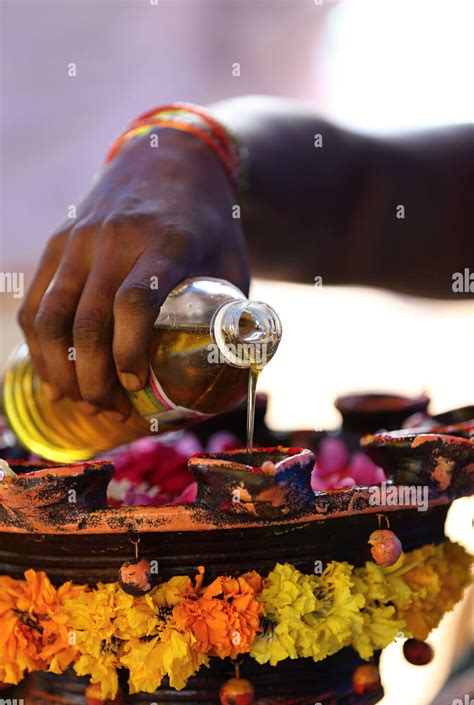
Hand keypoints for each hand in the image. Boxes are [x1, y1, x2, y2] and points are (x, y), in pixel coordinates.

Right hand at [17, 129, 248, 419]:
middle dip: (93, 378)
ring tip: (81, 401)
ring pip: (51, 316)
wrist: (169, 157)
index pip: (135, 301)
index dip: (129, 351)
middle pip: (86, 320)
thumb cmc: (207, 221)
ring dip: (59, 369)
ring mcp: (79, 239)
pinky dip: (38, 345)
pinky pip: (36, 302)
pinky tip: (54, 374)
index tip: (136, 385)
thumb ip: (231, 313)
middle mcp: (114, 239)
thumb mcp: (231, 261)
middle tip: (110, 410)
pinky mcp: (58, 243)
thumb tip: (235, 376)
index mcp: (165, 242)